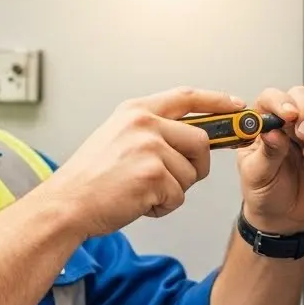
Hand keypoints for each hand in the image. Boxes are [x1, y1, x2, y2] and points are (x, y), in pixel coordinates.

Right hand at [42, 87, 244, 237]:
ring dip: (173, 191)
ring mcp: (149, 148)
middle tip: (173, 180)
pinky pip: (178, 196)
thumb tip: (195, 138)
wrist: (67, 204)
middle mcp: (144, 124)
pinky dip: (163, 206)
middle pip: (201, 141)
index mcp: (136, 111)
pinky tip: (138, 203)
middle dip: (196, 166)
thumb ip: (153, 131)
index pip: (187, 97)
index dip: (216, 101)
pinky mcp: (153, 175)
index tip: (236, 106)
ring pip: (190, 173)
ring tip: (141, 192)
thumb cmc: (91, 179)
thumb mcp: (118, 137)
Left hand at [237, 87, 303, 234]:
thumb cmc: (264, 192)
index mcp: (262, 124)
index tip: (289, 116)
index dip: (281, 102)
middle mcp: (287, 122)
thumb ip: (267, 152)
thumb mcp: (257, 175)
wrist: (284, 215)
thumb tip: (273, 132)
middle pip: (302, 96)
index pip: (271, 98)